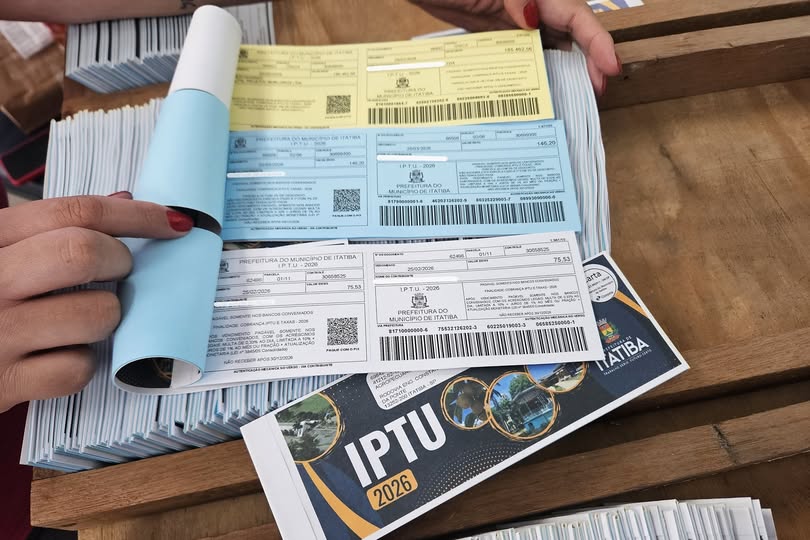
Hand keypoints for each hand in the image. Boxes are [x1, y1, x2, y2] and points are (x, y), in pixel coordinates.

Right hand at [0, 192, 193, 411]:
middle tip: (114, 272)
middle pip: (85, 253)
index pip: (75, 212)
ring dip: (105, 316)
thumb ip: (48, 227)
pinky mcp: (2, 383)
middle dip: (120, 262)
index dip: (138, 215)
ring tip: (80, 317)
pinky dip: (82, 364)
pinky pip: (78, 368)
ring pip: (96, 314)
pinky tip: (58, 355)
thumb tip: (125, 200)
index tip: (175, 222)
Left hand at [409, 0, 620, 94]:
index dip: (597, 42)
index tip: (609, 67)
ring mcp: (518, 21)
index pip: (578, 16)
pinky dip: (538, 71)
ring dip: (565, 70)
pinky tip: (542, 90)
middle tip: (595, 93)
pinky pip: (527, 54)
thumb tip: (531, 18)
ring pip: (552, 47)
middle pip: (572, 35)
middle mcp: (535, 5)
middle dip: (588, 63)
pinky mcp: (501, 34)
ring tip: (575, 97)